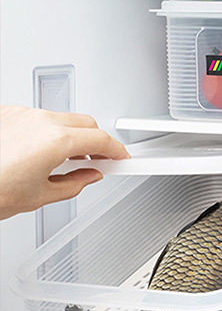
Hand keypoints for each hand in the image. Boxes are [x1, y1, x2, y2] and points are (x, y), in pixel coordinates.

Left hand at [0, 106, 129, 219]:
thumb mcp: (39, 197)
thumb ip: (73, 185)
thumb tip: (88, 178)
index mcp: (55, 141)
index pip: (101, 139)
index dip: (117, 151)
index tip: (121, 159)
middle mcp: (40, 120)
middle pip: (85, 122)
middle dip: (96, 140)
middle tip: (98, 160)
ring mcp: (22, 114)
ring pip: (61, 118)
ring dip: (70, 135)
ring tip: (65, 161)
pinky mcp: (6, 114)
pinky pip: (37, 118)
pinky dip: (46, 132)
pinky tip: (38, 153)